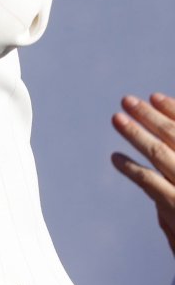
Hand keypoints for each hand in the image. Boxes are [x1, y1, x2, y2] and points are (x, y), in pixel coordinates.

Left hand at [111, 92, 174, 258]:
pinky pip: (152, 184)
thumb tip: (162, 179)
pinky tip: (115, 158)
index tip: (155, 96)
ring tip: (117, 118)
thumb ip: (171, 188)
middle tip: (127, 100)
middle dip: (151, 116)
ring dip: (137, 134)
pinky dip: (132, 168)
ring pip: (162, 154)